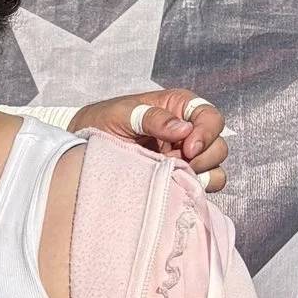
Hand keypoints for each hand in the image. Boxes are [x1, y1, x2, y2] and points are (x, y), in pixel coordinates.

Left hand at [79, 87, 228, 193]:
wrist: (79, 151)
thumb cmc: (99, 124)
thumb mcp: (120, 114)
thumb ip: (151, 117)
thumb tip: (183, 129)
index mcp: (177, 108)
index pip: (210, 117)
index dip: (207, 132)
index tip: (189, 148)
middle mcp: (186, 133)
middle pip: (218, 145)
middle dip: (203, 157)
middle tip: (176, 164)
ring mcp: (183, 159)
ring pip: (215, 167)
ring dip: (201, 174)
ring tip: (171, 175)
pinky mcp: (179, 179)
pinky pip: (203, 187)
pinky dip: (197, 189)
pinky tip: (175, 187)